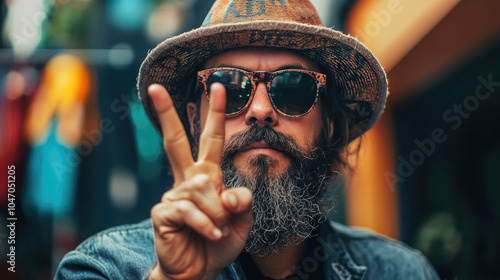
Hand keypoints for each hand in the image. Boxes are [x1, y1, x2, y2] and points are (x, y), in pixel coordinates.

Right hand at [147, 83, 252, 279]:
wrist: (200, 271)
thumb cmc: (219, 242)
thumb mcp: (242, 220)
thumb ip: (242, 202)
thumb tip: (226, 192)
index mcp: (207, 176)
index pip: (211, 140)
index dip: (215, 114)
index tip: (218, 86)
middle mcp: (188, 180)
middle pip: (174, 141)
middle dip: (167, 113)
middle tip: (155, 88)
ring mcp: (173, 195)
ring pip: (201, 187)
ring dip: (218, 213)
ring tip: (218, 230)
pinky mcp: (163, 212)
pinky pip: (190, 210)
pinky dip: (207, 225)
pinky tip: (210, 234)